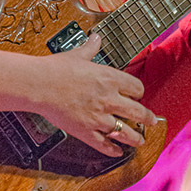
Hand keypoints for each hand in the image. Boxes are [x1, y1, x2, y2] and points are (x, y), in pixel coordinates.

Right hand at [32, 33, 156, 155]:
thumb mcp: (78, 54)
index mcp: (110, 78)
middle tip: (151, 121)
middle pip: (137, 112)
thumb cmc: (56, 69)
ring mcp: (98, 117)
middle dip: (147, 118)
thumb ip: (91, 47)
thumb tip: (96, 38)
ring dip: (135, 138)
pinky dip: (112, 150)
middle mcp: (109, 99)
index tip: (137, 95)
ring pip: (125, 132)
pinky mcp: (85, 131)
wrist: (38, 84)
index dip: (139, 92)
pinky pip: (103, 144)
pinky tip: (117, 152)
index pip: (136, 88)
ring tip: (140, 141)